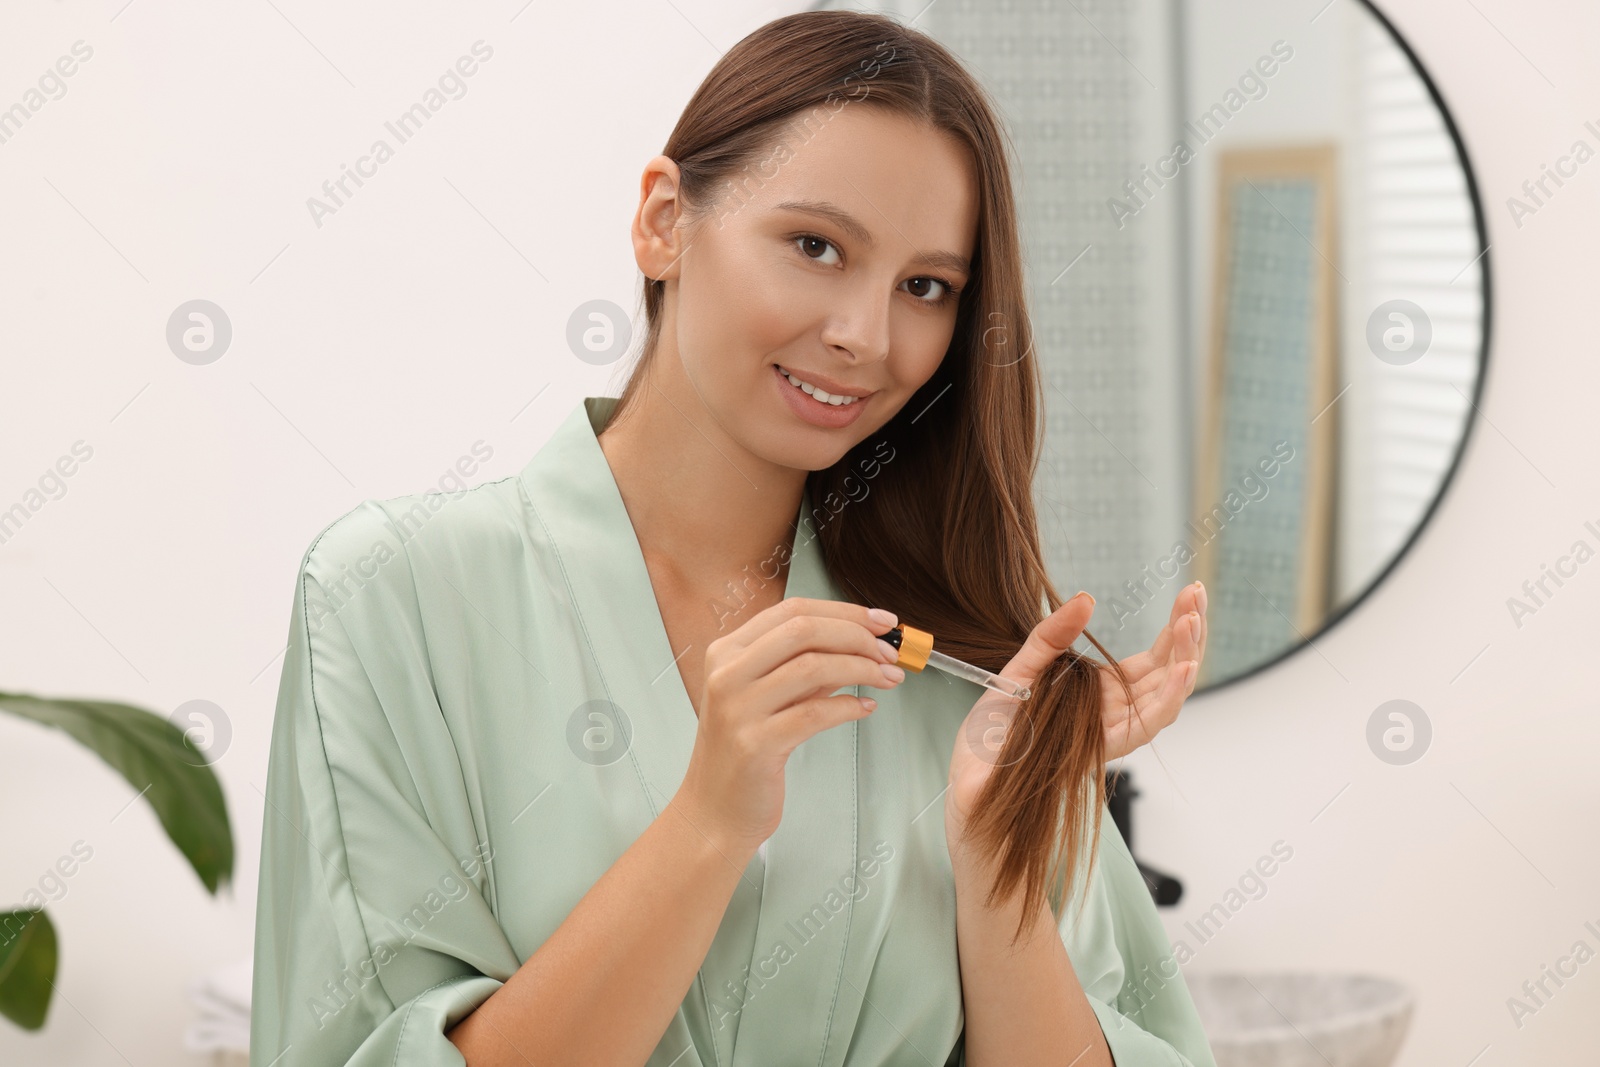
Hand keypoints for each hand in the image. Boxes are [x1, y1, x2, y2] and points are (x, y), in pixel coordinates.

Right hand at [672, 597, 904, 858]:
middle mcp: (727, 673)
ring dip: (862, 667)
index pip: (793, 610)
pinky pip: (815, 713)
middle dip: (857, 635)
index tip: (882, 620)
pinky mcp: (754, 744)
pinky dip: (849, 706)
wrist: (714, 811)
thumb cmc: (744, 752)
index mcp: (727, 652)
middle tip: (890, 651)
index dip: (844, 611)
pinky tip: (865, 707)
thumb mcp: (769, 697)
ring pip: (813, 666)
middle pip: (803, 630)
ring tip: (888, 677)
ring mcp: (737, 708)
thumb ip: (807, 667)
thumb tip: (862, 643)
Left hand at [943, 583, 1205, 840]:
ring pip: (1166, 698)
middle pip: (1167, 672)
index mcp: (1102, 692)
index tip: (1190, 593)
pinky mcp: (1101, 751)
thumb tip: (1087, 598)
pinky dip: (1168, 698)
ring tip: (1191, 623)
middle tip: (1197, 595)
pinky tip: (1183, 669)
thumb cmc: (994, 732)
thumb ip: (1051, 636)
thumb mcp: (1020, 670)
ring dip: (1184, 659)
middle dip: (1188, 634)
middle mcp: (1114, 713)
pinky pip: (1144, 726)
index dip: (1175, 628)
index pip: (1153, 658)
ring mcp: (1111, 733)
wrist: (970, 779)